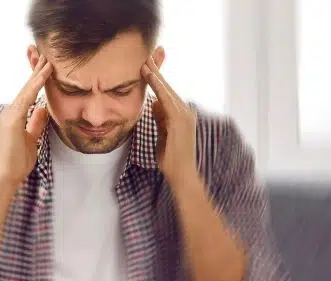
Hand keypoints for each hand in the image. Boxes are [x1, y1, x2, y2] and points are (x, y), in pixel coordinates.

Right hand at [0, 56, 52, 186]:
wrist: (8, 175)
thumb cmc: (18, 161)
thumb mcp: (32, 139)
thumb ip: (35, 123)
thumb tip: (42, 109)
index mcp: (15, 116)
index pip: (28, 94)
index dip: (36, 79)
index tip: (45, 66)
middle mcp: (10, 112)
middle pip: (26, 88)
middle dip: (36, 70)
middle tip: (45, 54)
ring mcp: (10, 115)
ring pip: (27, 90)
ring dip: (38, 74)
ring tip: (48, 60)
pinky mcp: (12, 120)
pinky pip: (27, 99)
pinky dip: (36, 86)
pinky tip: (43, 76)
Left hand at [141, 56, 196, 182]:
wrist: (182, 173)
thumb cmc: (171, 157)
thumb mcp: (162, 133)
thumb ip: (160, 118)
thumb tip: (154, 104)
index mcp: (181, 115)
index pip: (167, 93)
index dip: (158, 79)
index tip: (148, 67)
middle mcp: (185, 112)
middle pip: (168, 88)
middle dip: (157, 72)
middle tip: (147, 56)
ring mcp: (184, 115)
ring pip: (167, 90)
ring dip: (156, 75)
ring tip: (145, 62)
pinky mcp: (180, 120)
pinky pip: (166, 98)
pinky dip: (158, 86)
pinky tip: (150, 76)